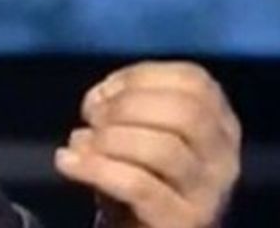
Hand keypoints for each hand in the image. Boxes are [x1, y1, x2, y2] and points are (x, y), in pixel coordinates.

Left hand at [53, 61, 240, 227]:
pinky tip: (67, 162)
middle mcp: (224, 158)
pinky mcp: (183, 223)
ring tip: (81, 145)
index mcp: (219, 125)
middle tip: (93, 119)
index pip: (193, 81)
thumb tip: (100, 100)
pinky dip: (95, 168)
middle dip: (126, 106)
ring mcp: (209, 194)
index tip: (104, 94)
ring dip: (110, 139)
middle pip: (186, 111)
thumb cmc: (135, 174)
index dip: (139, 78)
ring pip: (164, 149)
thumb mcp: (135, 129)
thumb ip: (124, 103)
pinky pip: (138, 186)